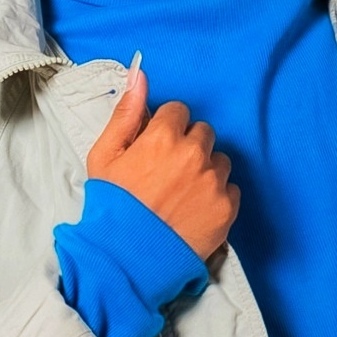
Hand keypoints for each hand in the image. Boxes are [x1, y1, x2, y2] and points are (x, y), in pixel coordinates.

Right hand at [86, 69, 238, 260]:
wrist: (126, 260)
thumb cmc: (111, 209)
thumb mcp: (105, 156)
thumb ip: (126, 113)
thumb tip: (140, 76)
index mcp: (163, 137)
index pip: (178, 112)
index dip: (165, 129)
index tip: (157, 148)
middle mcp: (194, 155)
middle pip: (203, 133)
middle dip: (188, 146)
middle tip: (169, 173)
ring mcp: (214, 183)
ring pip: (220, 160)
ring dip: (206, 170)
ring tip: (183, 194)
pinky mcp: (227, 208)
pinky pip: (231, 189)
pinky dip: (217, 196)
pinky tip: (194, 210)